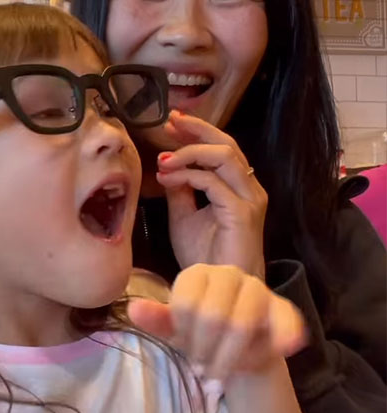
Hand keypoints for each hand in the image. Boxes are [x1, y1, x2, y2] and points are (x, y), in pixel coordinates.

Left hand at [128, 263, 305, 380]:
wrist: (241, 351)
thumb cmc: (202, 335)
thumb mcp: (175, 331)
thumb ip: (156, 320)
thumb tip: (133, 310)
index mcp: (197, 273)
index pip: (185, 304)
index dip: (184, 334)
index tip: (185, 349)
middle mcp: (229, 273)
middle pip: (213, 316)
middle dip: (205, 351)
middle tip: (203, 369)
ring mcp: (258, 289)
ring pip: (242, 325)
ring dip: (230, 359)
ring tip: (221, 374)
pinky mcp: (284, 308)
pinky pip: (285, 323)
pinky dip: (281, 340)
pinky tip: (278, 351)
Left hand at [155, 111, 267, 277]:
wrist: (217, 290)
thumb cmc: (203, 257)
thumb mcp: (183, 216)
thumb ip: (180, 189)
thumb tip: (166, 165)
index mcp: (238, 187)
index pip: (222, 147)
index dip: (198, 132)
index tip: (172, 122)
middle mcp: (249, 189)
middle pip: (227, 144)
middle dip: (197, 129)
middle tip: (170, 122)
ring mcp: (249, 200)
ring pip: (224, 156)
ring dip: (189, 152)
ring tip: (164, 159)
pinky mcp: (243, 213)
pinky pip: (213, 182)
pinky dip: (187, 175)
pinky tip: (167, 178)